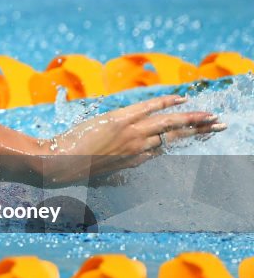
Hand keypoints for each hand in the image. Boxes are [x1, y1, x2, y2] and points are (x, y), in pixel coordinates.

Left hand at [38, 95, 224, 185]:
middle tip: (220, 126)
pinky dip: (166, 103)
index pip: (164, 149)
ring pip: (170, 125)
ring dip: (194, 120)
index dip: (184, 142)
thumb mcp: (98, 176)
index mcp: (133, 162)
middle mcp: (137, 149)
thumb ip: (114, 173)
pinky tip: (182, 100)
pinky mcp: (120, 122)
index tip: (199, 136)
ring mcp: (130, 135)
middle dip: (200, 132)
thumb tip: (122, 175)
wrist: (56, 164)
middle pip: (176, 138)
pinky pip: (149, 109)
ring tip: (212, 116)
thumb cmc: (72, 170)